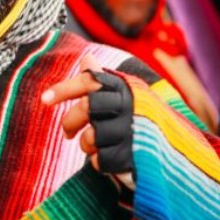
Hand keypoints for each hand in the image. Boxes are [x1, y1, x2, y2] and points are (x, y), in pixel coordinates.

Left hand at [41, 55, 133, 175]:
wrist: (175, 150)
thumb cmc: (140, 119)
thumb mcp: (125, 96)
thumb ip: (102, 81)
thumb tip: (86, 57)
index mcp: (125, 87)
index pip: (90, 81)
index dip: (64, 88)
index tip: (44, 99)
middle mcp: (129, 105)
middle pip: (86, 107)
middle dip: (70, 122)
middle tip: (68, 133)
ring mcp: (131, 130)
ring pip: (90, 136)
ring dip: (87, 145)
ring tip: (94, 146)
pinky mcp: (132, 155)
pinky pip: (100, 160)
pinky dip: (99, 162)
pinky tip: (110, 158)